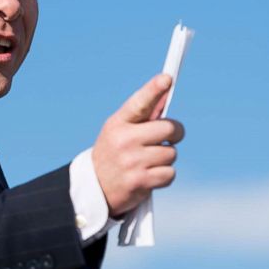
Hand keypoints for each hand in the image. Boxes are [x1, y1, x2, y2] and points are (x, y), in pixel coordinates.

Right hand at [91, 74, 185, 217]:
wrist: (94, 189)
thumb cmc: (113, 153)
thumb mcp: (119, 131)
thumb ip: (142, 116)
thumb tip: (165, 94)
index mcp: (118, 123)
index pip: (139, 103)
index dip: (154, 90)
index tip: (166, 79)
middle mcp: (124, 140)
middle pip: (169, 128)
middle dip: (175, 134)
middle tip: (169, 137)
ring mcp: (132, 161)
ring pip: (172, 153)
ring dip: (166, 158)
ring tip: (148, 162)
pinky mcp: (140, 181)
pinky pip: (170, 173)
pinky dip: (164, 176)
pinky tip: (149, 176)